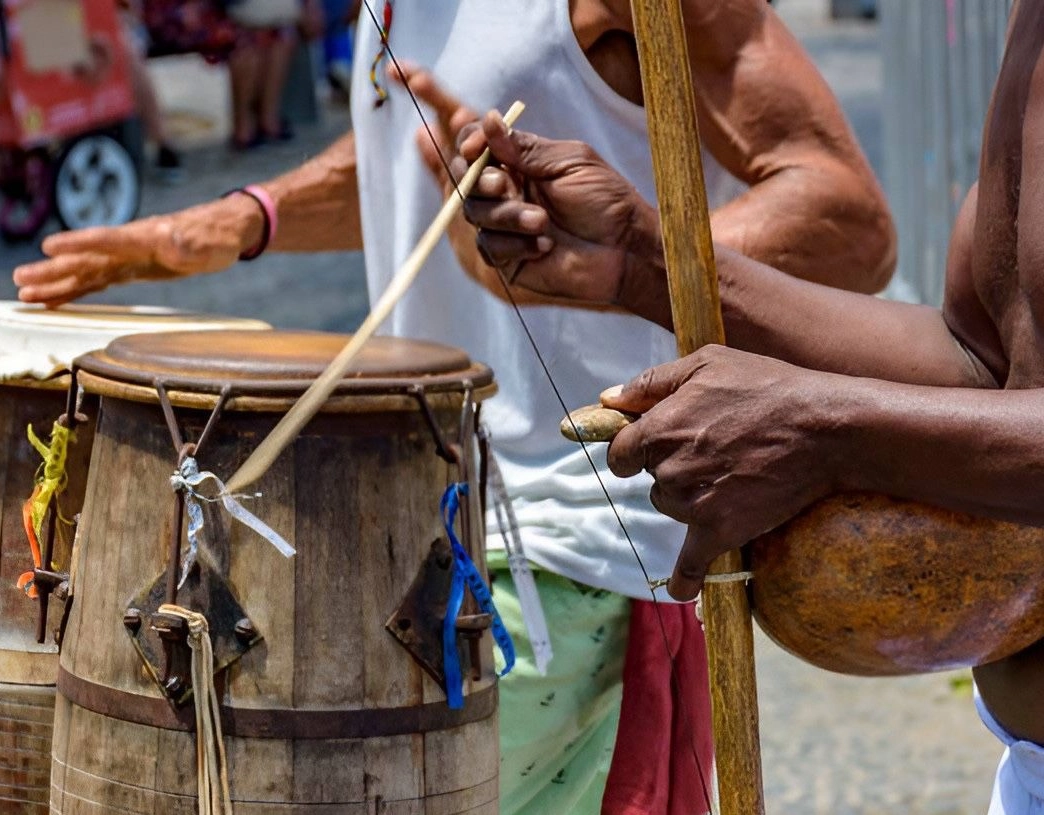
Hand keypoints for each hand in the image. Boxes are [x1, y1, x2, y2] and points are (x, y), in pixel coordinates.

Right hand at [13, 196, 262, 305]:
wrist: (223, 232)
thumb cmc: (214, 237)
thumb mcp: (204, 243)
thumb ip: (184, 243)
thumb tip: (169, 238)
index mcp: (143, 237)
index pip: (106, 240)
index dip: (79, 244)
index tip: (49, 247)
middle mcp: (128, 246)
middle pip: (85, 259)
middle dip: (54, 271)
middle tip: (21, 281)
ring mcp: (127, 258)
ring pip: (85, 272)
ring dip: (56, 283)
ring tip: (25, 293)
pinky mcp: (131, 269)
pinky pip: (98, 281)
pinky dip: (76, 290)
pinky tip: (55, 299)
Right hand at [455, 111, 667, 320]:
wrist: (625, 249)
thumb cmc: (606, 201)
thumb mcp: (568, 163)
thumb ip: (526, 148)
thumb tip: (488, 119)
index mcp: (520, 164)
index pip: (478, 147)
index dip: (469, 144)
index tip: (474, 148)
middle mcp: (507, 193)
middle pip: (465, 181)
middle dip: (479, 181)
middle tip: (504, 186)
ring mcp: (505, 226)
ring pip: (475, 215)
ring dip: (507, 216)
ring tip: (542, 222)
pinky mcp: (508, 259)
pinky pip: (490, 248)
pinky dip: (515, 245)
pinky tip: (545, 246)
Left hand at [603, 345, 843, 599]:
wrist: (824, 429)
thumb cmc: (767, 387)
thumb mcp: (705, 364)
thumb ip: (650, 383)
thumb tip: (607, 398)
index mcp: (659, 430)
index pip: (620, 453)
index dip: (636, 447)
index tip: (657, 443)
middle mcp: (669, 470)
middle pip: (649, 478)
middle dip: (673, 464)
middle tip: (717, 447)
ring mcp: (693, 504)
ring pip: (671, 506)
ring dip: (689, 496)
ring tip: (732, 471)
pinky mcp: (722, 531)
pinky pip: (692, 565)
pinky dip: (686, 580)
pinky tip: (680, 591)